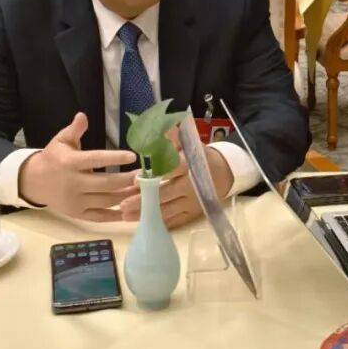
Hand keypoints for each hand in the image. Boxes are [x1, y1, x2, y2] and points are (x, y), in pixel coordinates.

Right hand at [18, 112, 137, 220]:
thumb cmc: (53, 158)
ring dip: (127, 197)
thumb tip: (82, 115)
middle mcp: (73, 183)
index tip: (133, 156)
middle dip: (127, 180)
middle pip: (105, 184)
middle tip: (145, 176)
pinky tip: (131, 210)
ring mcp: (75, 201)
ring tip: (143, 190)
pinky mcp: (77, 214)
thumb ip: (74, 130)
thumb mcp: (61, 140)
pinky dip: (116, 216)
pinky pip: (100, 217)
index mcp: (70, 163)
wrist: (34, 182)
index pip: (95, 159)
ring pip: (106, 201)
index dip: (115, 158)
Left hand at [119, 146, 234, 228]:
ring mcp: (192, 202)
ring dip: (146, 214)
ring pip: (167, 210)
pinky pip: (174, 220)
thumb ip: (172, 137)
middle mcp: (191, 186)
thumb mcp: (189, 144)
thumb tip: (158, 125)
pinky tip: (142, 224)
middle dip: (144, 200)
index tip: (136, 178)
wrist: (224, 174)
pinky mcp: (192, 214)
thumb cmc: (200, 157)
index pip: (171, 170)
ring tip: (125, 216)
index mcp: (190, 165)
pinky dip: (158, 222)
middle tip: (123, 204)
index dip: (154, 174)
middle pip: (165, 194)